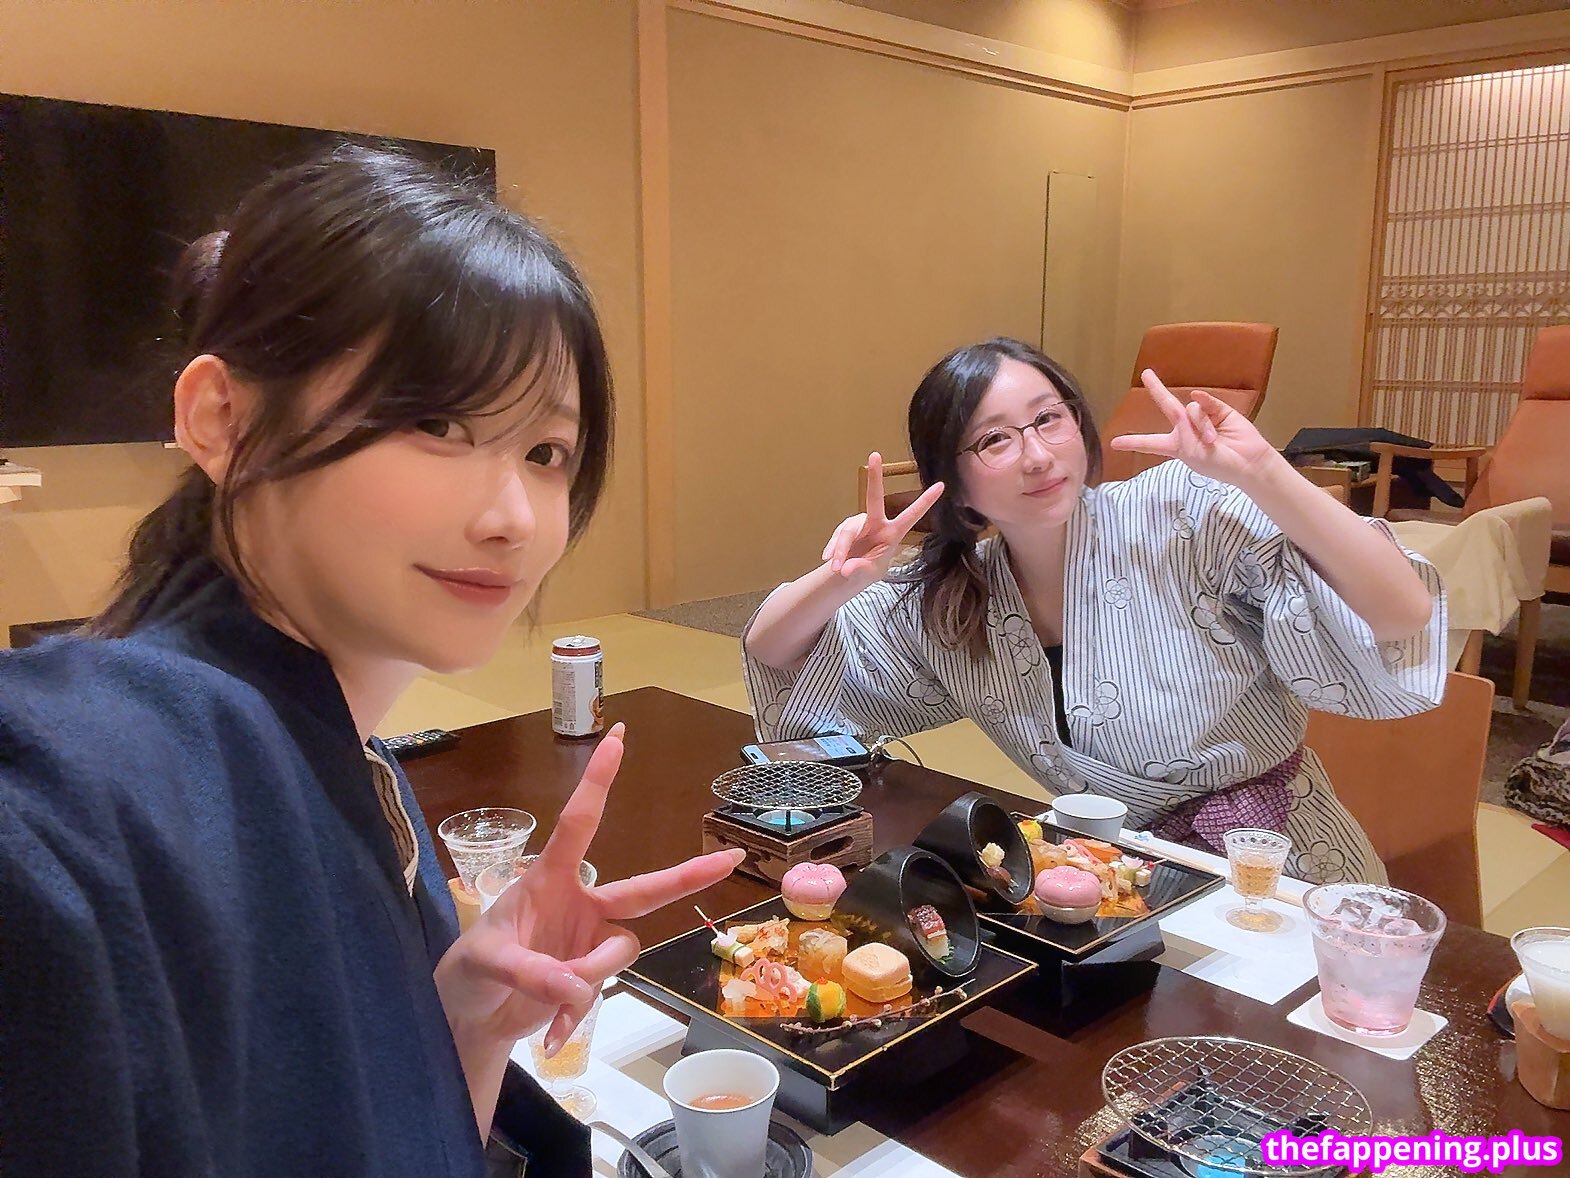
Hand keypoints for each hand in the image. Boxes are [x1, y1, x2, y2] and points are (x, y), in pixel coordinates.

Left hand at [433, 723, 743, 1054]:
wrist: (469, 1018)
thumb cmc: (469, 972)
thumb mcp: (486, 965)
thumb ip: (530, 972)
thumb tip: (574, 987)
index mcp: (549, 880)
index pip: (578, 824)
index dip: (598, 781)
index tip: (617, 738)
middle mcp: (579, 904)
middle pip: (643, 889)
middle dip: (688, 875)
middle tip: (731, 858)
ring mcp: (589, 941)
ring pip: (621, 951)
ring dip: (588, 978)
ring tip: (547, 998)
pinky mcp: (591, 976)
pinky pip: (602, 991)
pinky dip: (575, 1016)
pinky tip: (549, 1034)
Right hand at [822, 453, 943, 585]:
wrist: (851, 574)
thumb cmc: (869, 569)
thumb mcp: (870, 574)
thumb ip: (860, 569)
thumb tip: (846, 570)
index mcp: (893, 533)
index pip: (911, 515)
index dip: (925, 501)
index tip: (941, 485)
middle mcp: (876, 522)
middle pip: (874, 497)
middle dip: (874, 477)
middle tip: (874, 455)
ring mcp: (859, 523)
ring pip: (847, 531)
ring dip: (840, 549)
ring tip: (836, 568)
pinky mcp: (845, 527)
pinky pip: (837, 536)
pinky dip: (833, 549)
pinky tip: (829, 559)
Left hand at [1107, 370, 1283, 489]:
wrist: (1247, 463)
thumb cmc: (1218, 464)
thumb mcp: (1193, 454)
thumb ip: (1186, 430)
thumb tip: (1190, 400)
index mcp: (1176, 445)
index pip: (1151, 443)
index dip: (1133, 442)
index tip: (1114, 443)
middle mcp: (1186, 429)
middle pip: (1167, 406)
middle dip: (1156, 389)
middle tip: (1146, 373)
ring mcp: (1203, 418)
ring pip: (1191, 411)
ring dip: (1201, 426)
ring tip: (1213, 441)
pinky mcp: (1219, 409)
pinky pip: (1205, 401)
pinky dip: (1204, 403)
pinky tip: (1206, 409)